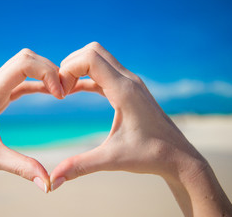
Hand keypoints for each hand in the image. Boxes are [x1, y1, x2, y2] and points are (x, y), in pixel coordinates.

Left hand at [0, 48, 62, 215]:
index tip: (60, 96)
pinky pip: (22, 81)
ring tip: (62, 92)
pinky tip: (52, 93)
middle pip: (26, 58)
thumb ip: (21, 168)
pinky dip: (39, 83)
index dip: (47, 73)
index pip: (23, 63)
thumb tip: (47, 183)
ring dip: (45, 74)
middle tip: (66, 91)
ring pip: (25, 66)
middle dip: (49, 69)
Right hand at [50, 42, 231, 215]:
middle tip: (61, 90)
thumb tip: (53, 180)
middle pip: (93, 51)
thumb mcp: (111, 160)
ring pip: (99, 58)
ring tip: (65, 91)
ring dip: (79, 69)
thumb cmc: (150, 156)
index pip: (90, 58)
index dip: (68, 70)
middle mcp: (128, 80)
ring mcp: (130, 83)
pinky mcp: (129, 89)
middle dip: (71, 65)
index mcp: (124, 91)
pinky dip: (86, 77)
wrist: (179, 157)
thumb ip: (79, 166)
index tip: (60, 94)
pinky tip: (75, 91)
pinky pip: (103, 73)